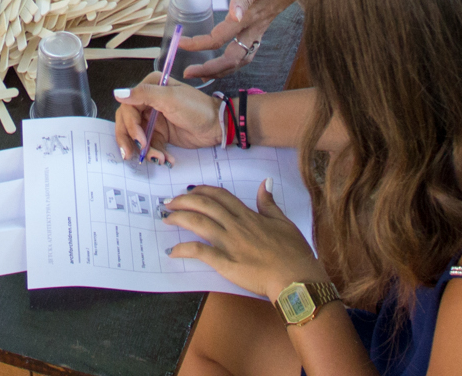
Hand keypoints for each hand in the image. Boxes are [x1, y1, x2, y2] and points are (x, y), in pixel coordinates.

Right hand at [113, 78, 222, 163]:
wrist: (217, 127)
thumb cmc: (197, 108)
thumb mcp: (170, 98)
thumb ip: (144, 94)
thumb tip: (117, 93)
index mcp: (150, 87)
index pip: (128, 106)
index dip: (130, 125)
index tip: (140, 140)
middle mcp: (148, 102)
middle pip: (127, 122)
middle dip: (129, 140)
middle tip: (131, 155)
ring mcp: (153, 119)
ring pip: (136, 137)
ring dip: (145, 150)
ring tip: (158, 159)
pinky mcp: (160, 134)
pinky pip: (149, 146)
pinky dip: (156, 154)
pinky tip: (167, 159)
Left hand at [163, 182, 323, 300]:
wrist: (296, 278)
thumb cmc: (293, 253)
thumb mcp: (284, 222)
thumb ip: (269, 203)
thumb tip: (265, 182)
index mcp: (248, 216)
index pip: (220, 196)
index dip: (202, 190)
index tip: (189, 190)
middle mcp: (236, 226)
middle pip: (205, 205)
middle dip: (183, 200)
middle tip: (169, 202)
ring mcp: (230, 244)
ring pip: (199, 223)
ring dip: (179, 218)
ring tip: (166, 218)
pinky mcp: (226, 263)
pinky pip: (200, 252)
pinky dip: (184, 250)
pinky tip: (173, 251)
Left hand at [178, 0, 295, 79]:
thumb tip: (232, 14)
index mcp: (250, 16)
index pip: (219, 37)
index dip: (198, 44)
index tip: (180, 44)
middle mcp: (255, 27)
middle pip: (231, 59)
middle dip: (209, 69)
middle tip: (188, 72)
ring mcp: (260, 28)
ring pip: (240, 59)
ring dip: (221, 69)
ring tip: (203, 71)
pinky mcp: (263, 25)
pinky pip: (247, 51)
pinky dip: (233, 61)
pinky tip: (226, 59)